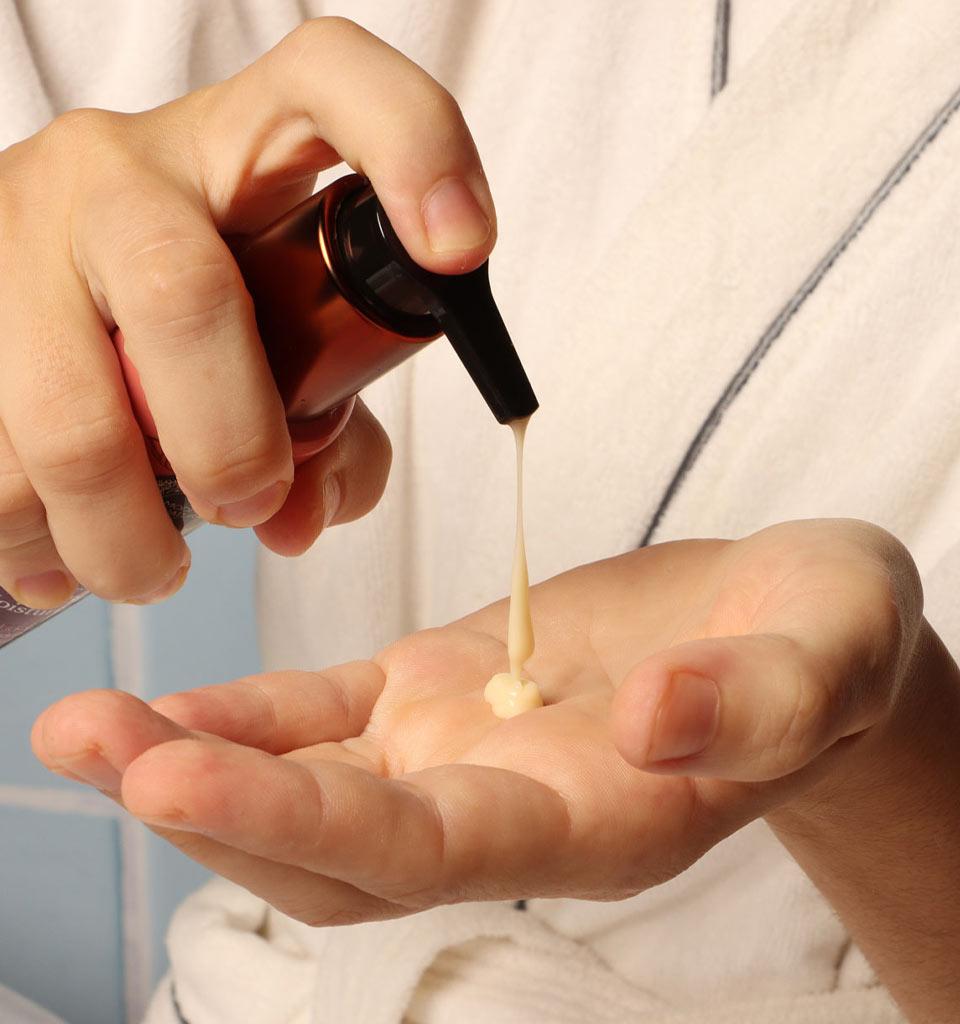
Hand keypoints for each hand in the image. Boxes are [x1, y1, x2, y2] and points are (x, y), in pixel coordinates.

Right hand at [0, 17, 494, 607]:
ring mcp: (13, 225)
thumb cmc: (193, 337)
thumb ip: (331, 438)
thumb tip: (301, 517)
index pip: (330, 82)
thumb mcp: (282, 359)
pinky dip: (31, 541)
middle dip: (229, 442)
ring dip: (121, 537)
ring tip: (147, 567)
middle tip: (249, 507)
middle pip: (182, 292)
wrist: (24, 309)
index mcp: (238, 158)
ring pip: (69, 420)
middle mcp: (120, 170)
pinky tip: (52, 549)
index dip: (413, 146)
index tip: (462, 249)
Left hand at [32, 519, 930, 924]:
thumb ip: (758, 701)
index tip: (179, 780)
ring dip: (196, 761)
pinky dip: (246, 713)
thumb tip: (654, 724)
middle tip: (99, 747)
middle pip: (337, 845)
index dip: (306, 827)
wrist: (791, 616)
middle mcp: (510, 806)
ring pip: (310, 784)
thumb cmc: (824, 640)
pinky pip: (327, 714)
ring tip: (89, 729)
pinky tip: (168, 704)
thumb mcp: (829, 653)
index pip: (433, 854)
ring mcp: (464, 748)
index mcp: (599, 821)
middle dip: (213, 810)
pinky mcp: (443, 687)